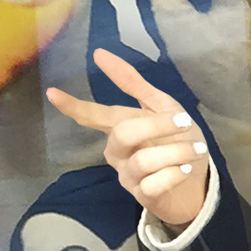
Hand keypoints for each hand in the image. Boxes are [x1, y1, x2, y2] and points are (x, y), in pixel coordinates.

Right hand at [44, 48, 210, 225]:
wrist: (198, 181)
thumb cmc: (176, 140)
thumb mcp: (162, 106)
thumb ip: (133, 83)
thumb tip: (100, 54)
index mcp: (121, 127)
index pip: (93, 115)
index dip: (74, 105)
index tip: (53, 93)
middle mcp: (118, 152)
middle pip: (123, 134)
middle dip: (156, 125)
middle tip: (184, 122)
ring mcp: (128, 175)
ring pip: (144, 161)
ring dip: (177, 152)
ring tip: (196, 150)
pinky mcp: (143, 195)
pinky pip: (155, 183)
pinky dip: (176, 174)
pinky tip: (185, 170)